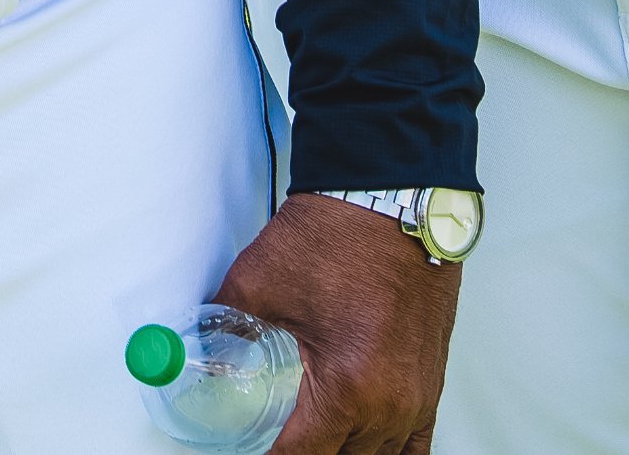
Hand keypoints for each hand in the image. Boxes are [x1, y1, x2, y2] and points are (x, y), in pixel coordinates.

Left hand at [213, 191, 458, 454]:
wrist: (393, 199)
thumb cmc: (339, 236)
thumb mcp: (259, 282)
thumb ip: (221, 324)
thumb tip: (196, 348)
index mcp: (346, 387)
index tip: (248, 452)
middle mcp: (389, 403)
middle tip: (272, 440)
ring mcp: (416, 398)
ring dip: (341, 454)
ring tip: (311, 440)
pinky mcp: (431, 383)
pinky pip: (416, 446)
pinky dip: (387, 454)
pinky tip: (363, 451)